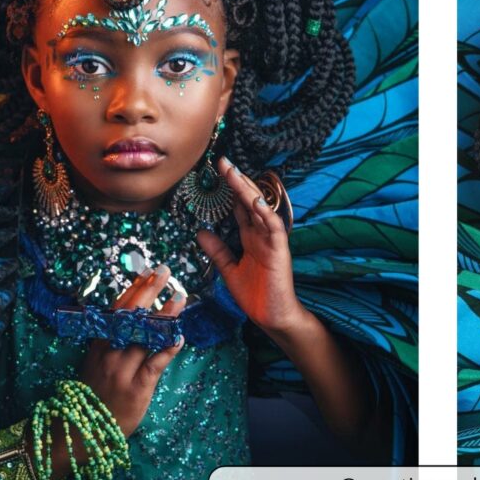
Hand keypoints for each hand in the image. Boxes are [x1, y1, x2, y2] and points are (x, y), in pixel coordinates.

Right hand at [41, 266, 186, 479]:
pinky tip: (180, 337)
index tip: (145, 271)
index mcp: (99, 345)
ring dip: (164, 316)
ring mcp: (123, 369)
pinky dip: (169, 348)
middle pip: (130, 316)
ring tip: (179, 299)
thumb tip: (130, 318)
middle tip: (164, 272)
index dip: (132, 290)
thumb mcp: (94, 364)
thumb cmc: (94, 396)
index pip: (116, 310)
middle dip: (148, 291)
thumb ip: (109, 343)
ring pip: (145, 336)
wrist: (84, 432)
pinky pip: (156, 363)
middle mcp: (110, 353)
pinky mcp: (138, 386)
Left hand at [196, 156, 306, 337]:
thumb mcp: (229, 270)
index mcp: (250, 237)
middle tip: (223, 162)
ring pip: (261, 210)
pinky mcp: (279, 251)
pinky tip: (256, 202)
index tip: (216, 170)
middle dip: (237, 181)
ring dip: (249, 191)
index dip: (229, 189)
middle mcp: (261, 234)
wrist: (273, 317)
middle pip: (249, 202)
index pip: (239, 207)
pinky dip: (266, 214)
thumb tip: (200, 232)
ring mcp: (272, 241)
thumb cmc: (255, 295)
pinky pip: (274, 228)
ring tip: (235, 174)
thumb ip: (217, 251)